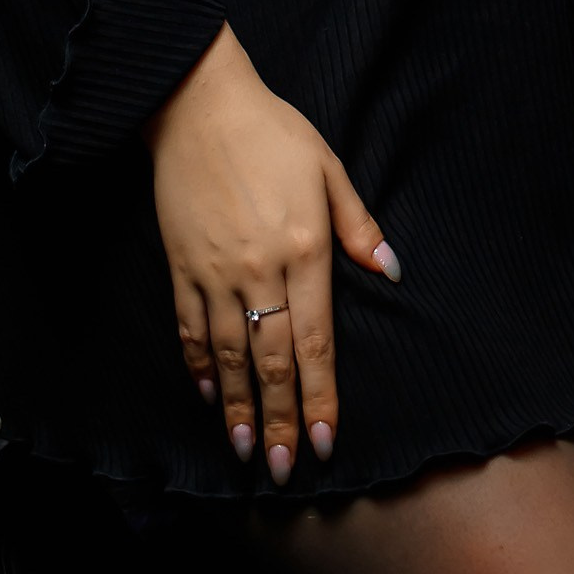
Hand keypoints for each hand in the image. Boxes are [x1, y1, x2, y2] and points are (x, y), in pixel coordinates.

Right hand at [143, 23, 398, 481]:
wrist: (199, 105)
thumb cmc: (273, 131)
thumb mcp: (328, 168)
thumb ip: (358, 226)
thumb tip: (391, 271)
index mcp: (304, 248)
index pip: (315, 341)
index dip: (320, 396)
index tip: (326, 440)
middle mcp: (260, 270)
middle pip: (272, 361)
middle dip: (280, 419)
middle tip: (285, 469)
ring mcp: (216, 272)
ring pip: (230, 355)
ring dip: (238, 407)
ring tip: (244, 450)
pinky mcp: (182, 265)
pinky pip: (190, 328)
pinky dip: (200, 366)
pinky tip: (209, 395)